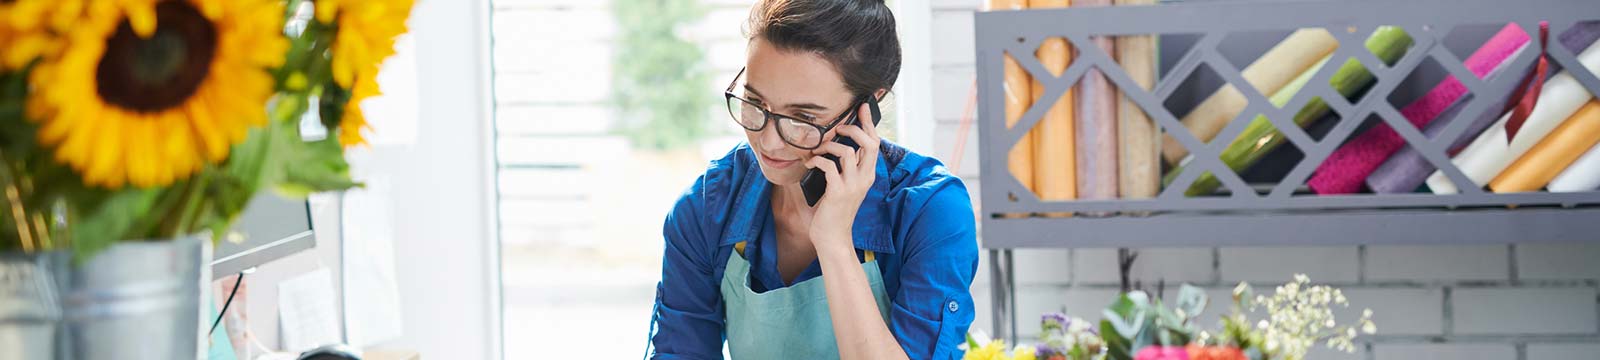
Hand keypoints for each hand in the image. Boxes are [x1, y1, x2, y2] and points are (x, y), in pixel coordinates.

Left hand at [804, 102, 880, 254]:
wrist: (832, 238)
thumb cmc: (834, 211)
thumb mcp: (844, 186)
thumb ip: (845, 168)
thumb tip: (835, 146)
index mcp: (867, 175)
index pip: (874, 143)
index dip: (868, 123)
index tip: (861, 107)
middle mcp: (864, 179)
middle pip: (869, 143)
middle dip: (853, 129)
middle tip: (837, 127)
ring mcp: (852, 186)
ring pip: (848, 151)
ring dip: (829, 145)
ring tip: (818, 150)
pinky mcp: (838, 192)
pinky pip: (829, 166)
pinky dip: (817, 161)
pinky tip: (809, 165)